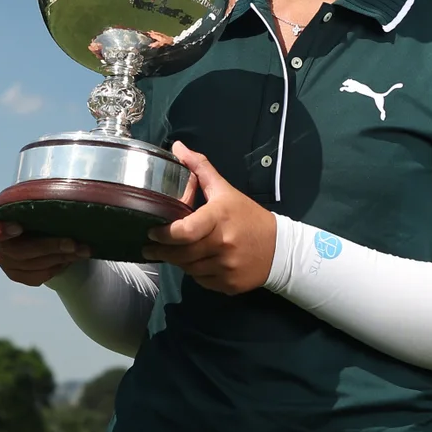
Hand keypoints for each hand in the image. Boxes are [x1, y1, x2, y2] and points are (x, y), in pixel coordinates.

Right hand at [0, 201, 88, 285]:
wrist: (35, 220)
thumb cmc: (31, 202)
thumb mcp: (28, 194)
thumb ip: (32, 197)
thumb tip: (60, 193)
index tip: (18, 227)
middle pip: (17, 251)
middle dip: (48, 247)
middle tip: (72, 242)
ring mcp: (3, 261)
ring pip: (31, 266)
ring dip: (60, 258)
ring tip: (82, 250)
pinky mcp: (16, 274)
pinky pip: (36, 277)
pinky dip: (56, 268)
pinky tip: (71, 258)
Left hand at [143, 141, 277, 294]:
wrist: (280, 249)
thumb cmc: (248, 217)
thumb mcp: (226, 191)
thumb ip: (201, 169)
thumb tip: (177, 147)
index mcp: (219, 218)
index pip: (185, 231)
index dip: (164, 234)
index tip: (151, 231)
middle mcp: (222, 244)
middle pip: (181, 254)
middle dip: (162, 251)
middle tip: (150, 247)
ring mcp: (226, 266)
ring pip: (189, 268)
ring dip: (178, 262)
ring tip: (171, 253)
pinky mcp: (229, 284)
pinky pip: (201, 280)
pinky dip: (195, 273)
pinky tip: (195, 263)